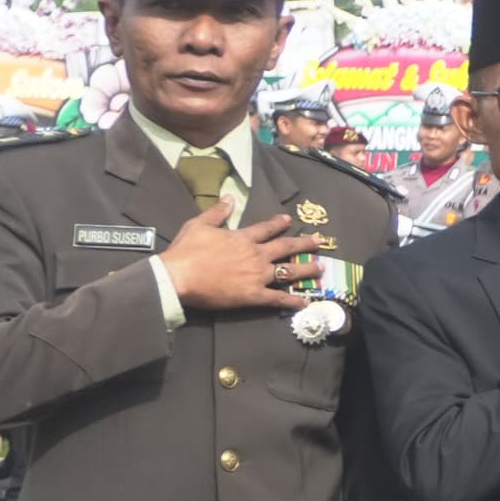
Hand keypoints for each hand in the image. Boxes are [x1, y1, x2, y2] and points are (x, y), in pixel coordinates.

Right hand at [158, 201, 327, 313]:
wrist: (178, 276)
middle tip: (320, 242)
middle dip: (304, 244)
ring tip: (321, 268)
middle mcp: (255, 255)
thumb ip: (217, 212)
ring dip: (306, 269)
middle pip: (285, 248)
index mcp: (242, 239)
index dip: (279, 224)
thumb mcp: (198, 225)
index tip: (290, 221)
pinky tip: (305, 302)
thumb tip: (230, 197)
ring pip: (288, 272)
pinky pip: (277, 298)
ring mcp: (257, 276)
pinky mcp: (253, 295)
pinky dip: (292, 301)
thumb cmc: (186, 251)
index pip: (266, 229)